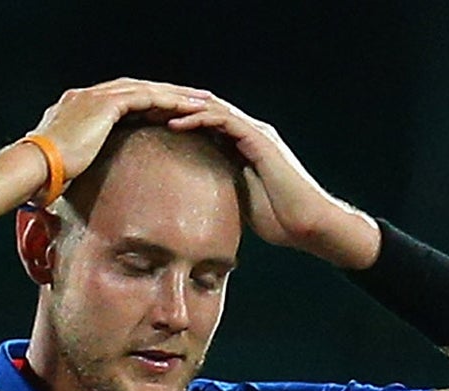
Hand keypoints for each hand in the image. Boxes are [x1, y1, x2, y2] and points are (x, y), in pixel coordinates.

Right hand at [24, 79, 210, 193]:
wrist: (36, 167)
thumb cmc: (47, 176)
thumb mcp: (70, 167)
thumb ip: (83, 164)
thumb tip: (86, 184)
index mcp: (79, 109)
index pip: (123, 102)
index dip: (149, 105)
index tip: (171, 112)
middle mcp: (87, 97)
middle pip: (138, 89)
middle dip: (168, 94)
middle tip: (197, 99)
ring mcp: (95, 97)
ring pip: (146, 89)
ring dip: (176, 95)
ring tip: (203, 101)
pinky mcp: (104, 104)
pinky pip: (145, 98)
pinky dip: (169, 101)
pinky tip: (190, 108)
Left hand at [161, 91, 379, 267]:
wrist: (308, 224)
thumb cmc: (279, 219)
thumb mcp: (238, 200)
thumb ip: (219, 190)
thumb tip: (191, 203)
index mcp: (243, 146)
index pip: (204, 124)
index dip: (176, 122)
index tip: (146, 126)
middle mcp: (248, 133)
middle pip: (203, 109)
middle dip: (172, 108)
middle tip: (140, 110)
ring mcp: (254, 134)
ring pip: (210, 108)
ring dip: (180, 108)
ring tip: (151, 111)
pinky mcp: (259, 139)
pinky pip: (224, 120)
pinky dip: (198, 118)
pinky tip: (175, 123)